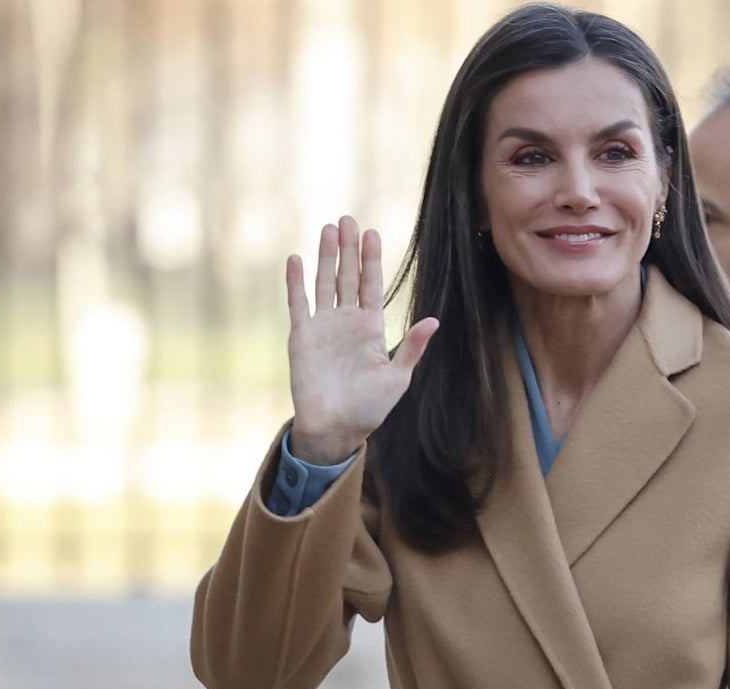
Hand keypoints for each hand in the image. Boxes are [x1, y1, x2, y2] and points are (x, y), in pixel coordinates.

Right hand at [285, 216, 437, 463]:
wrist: (335, 428)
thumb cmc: (369, 407)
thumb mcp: (396, 377)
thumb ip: (411, 347)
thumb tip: (434, 320)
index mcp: (371, 328)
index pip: (372, 285)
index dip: (372, 259)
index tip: (372, 232)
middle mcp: (347, 321)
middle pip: (348, 276)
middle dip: (349, 248)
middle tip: (348, 218)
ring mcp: (323, 326)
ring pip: (324, 282)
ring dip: (326, 256)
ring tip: (327, 229)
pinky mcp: (301, 336)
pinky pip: (298, 303)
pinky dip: (295, 282)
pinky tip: (295, 258)